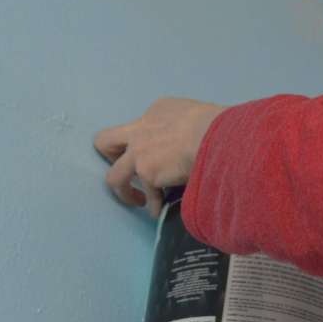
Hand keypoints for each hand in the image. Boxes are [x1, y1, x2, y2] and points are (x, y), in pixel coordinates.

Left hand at [94, 98, 228, 219]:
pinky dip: (153, 205)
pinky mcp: (146, 172)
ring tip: (138, 201)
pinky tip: (160, 211)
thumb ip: (186, 127)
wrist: (213, 135)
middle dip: (110, 158)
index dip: (144, 142)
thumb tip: (197, 143)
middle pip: (106, 142)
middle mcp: (140, 129)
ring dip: (125, 191)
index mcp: (157, 110)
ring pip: (114, 176)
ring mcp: (139, 152)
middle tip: (125, 172)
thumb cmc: (217, 124)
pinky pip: (147, 196)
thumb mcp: (197, 116)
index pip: (140, 126)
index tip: (154, 155)